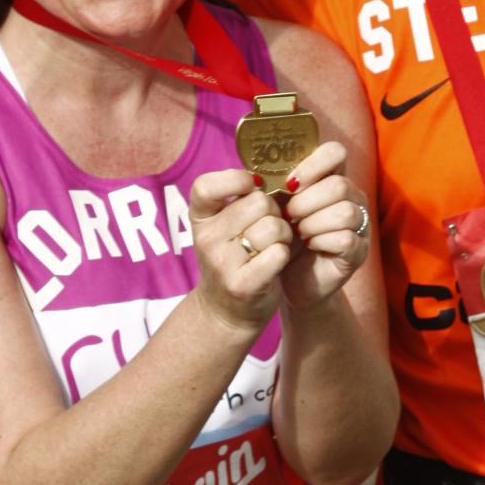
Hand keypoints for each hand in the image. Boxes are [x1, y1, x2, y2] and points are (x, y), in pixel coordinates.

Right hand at [189, 168, 291, 331]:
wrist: (225, 311)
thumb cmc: (234, 257)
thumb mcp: (225, 225)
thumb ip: (241, 198)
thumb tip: (273, 172)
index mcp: (200, 218)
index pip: (207, 185)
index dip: (235, 179)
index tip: (252, 186)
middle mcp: (206, 238)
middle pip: (259, 202)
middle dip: (275, 212)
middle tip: (270, 227)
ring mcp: (222, 263)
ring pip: (273, 227)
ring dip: (283, 235)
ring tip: (273, 245)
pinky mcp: (242, 284)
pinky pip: (279, 253)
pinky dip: (284, 255)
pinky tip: (275, 262)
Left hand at [279, 141, 371, 309]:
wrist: (285, 277)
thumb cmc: (280, 235)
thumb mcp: (275, 205)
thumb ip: (272, 183)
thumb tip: (257, 170)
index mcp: (331, 177)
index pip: (335, 152)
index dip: (313, 163)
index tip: (289, 184)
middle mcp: (352, 197)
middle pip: (339, 185)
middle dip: (305, 202)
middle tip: (287, 216)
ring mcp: (359, 224)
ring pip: (345, 212)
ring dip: (313, 223)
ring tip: (297, 233)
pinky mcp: (358, 251)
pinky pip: (346, 238)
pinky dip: (321, 241)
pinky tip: (308, 246)